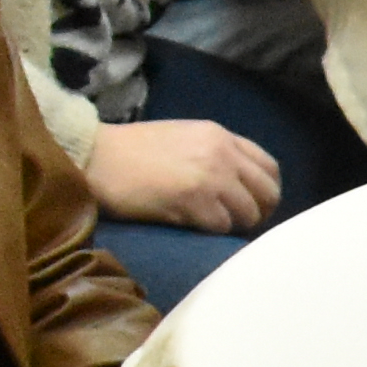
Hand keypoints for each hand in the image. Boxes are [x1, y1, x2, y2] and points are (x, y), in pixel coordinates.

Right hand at [90, 115, 278, 231]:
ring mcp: (210, 177)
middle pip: (268, 193)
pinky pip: (221, 226)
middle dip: (258, 212)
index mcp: (221, 136)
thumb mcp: (184, 137)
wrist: (96, 156)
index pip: (269, 167)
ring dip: (233, 225)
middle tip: (239, 223)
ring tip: (210, 223)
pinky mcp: (193, 201)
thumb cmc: (134, 150)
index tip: (253, 203)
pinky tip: (191, 225)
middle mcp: (222, 154)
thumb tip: (240, 183)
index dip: (265, 190)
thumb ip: (216, 153)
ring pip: (248, 214)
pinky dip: (211, 231)